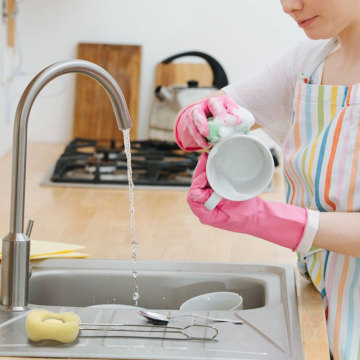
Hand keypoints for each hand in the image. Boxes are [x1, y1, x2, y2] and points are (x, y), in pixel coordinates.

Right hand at [174, 95, 254, 150]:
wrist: (210, 122)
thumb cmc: (228, 123)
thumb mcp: (238, 122)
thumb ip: (243, 125)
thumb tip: (245, 133)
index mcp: (226, 101)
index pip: (230, 103)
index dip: (235, 111)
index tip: (239, 121)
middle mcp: (212, 102)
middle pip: (213, 103)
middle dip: (218, 113)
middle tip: (221, 124)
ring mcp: (199, 109)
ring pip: (197, 114)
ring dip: (201, 125)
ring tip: (208, 137)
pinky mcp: (191, 118)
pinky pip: (191, 126)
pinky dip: (197, 136)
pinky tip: (204, 144)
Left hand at [188, 153, 311, 250]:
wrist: (257, 216)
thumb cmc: (244, 217)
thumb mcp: (228, 214)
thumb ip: (208, 207)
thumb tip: (194, 194)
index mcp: (205, 213)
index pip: (193, 197)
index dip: (197, 184)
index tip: (206, 176)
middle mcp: (204, 206)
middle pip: (196, 186)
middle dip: (199, 172)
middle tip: (205, 158)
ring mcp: (210, 198)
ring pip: (201, 182)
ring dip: (203, 169)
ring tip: (207, 157)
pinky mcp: (216, 192)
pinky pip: (209, 181)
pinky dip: (209, 172)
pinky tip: (211, 163)